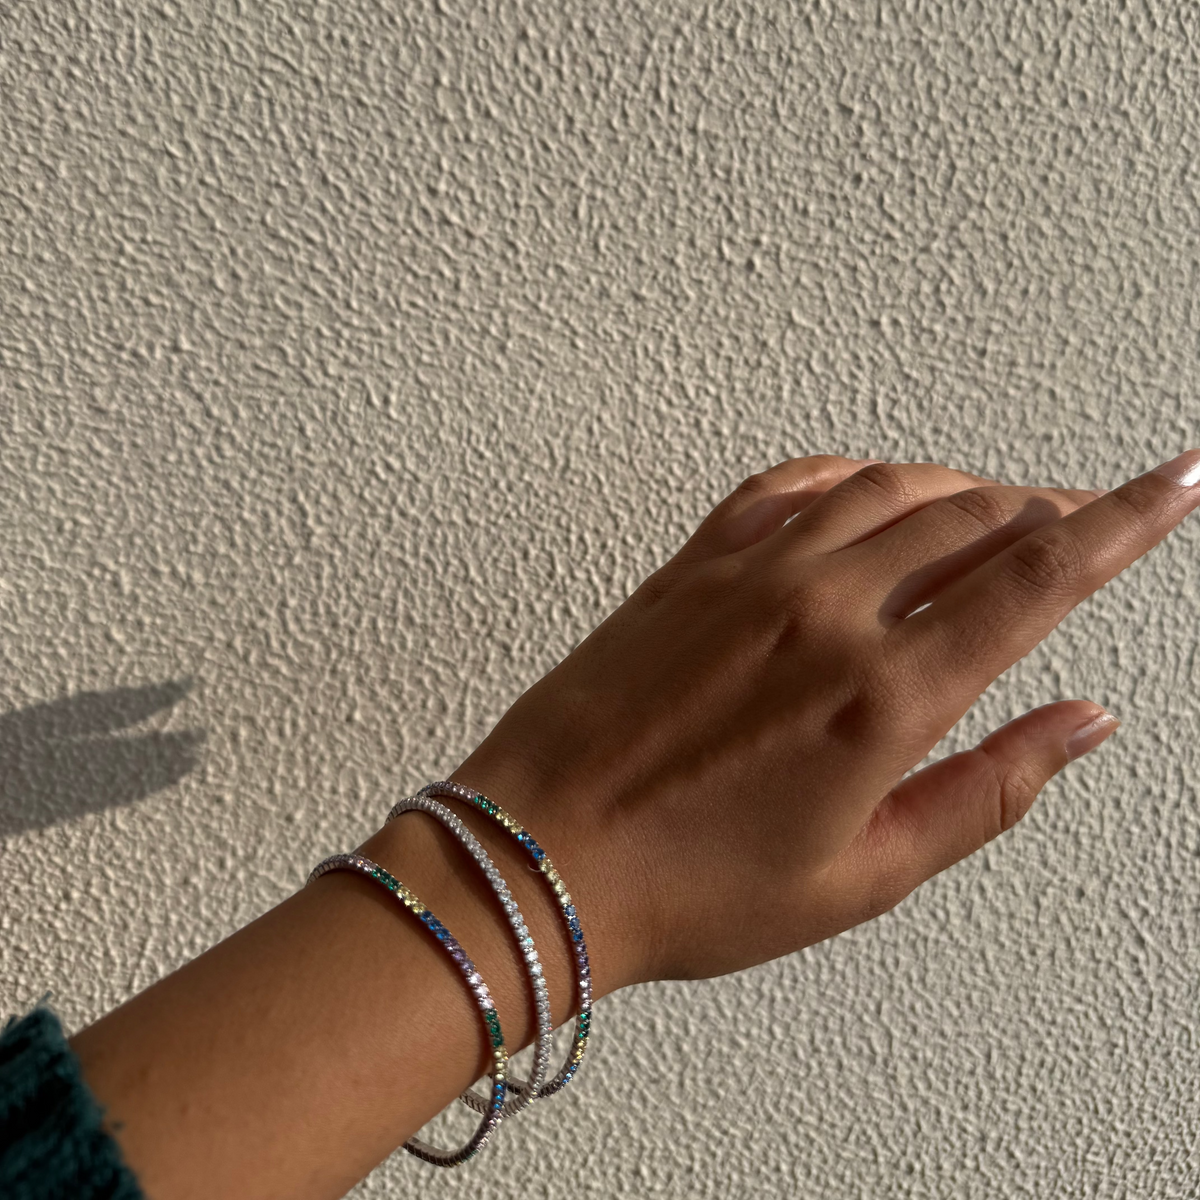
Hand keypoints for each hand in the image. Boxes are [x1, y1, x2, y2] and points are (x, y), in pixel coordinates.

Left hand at [453, 451, 1199, 995]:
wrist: (542, 852)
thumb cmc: (691, 887)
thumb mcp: (864, 875)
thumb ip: (988, 792)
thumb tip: (1081, 724)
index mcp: (883, 694)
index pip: (1038, 578)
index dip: (1124, 522)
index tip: (1178, 480)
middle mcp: (825, 611)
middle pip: (971, 517)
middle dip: (1044, 510)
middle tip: (1076, 520)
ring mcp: (750, 576)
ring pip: (888, 489)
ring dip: (957, 487)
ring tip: (989, 508)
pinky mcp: (691, 566)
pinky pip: (786, 486)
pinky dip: (847, 476)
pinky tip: (866, 489)